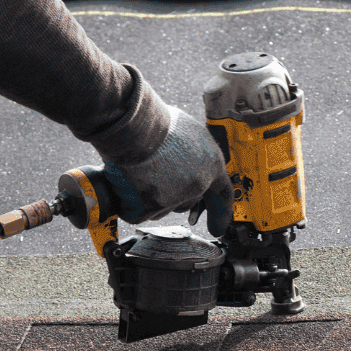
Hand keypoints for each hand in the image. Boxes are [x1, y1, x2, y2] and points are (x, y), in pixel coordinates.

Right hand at [101, 106, 230, 230]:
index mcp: (211, 164)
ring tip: (139, 169)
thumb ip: (194, 151)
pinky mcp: (153, 206)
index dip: (221, 213)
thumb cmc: (157, 122)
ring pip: (161, 208)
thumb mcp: (188, 130)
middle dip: (171, 194)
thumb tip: (189, 157)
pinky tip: (128, 182)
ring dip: (148, 196)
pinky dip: (129, 202)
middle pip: (186, 202)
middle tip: (154, 175)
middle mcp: (198, 184)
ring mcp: (176, 197)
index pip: (222, 194)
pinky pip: (138, 213)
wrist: (135, 127)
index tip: (218, 228)